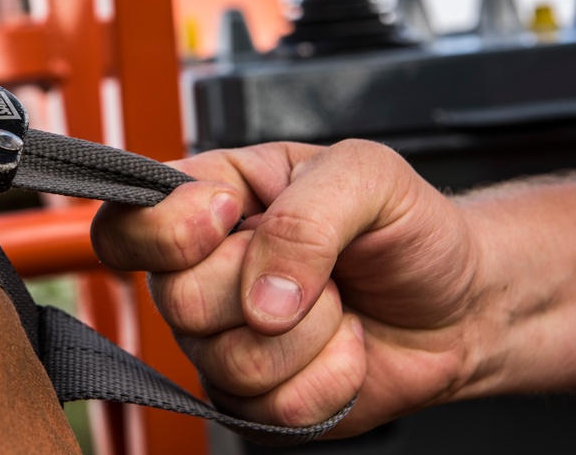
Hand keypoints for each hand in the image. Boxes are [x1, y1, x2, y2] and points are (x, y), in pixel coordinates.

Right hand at [91, 140, 485, 436]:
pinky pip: (268, 410)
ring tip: (337, 306)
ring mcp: (222, 341)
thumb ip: (305, 216)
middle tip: (319, 267)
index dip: (170, 230)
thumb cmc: (404, 228)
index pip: (128, 224)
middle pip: (177, 300)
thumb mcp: (368, 175)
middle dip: (270, 285)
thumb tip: (260, 299)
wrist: (458, 303)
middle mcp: (201, 273)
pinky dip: (328, 380)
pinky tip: (344, 348)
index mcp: (208, 201)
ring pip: (227, 360)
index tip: (231, 216)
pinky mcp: (253, 400)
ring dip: (311, 334)